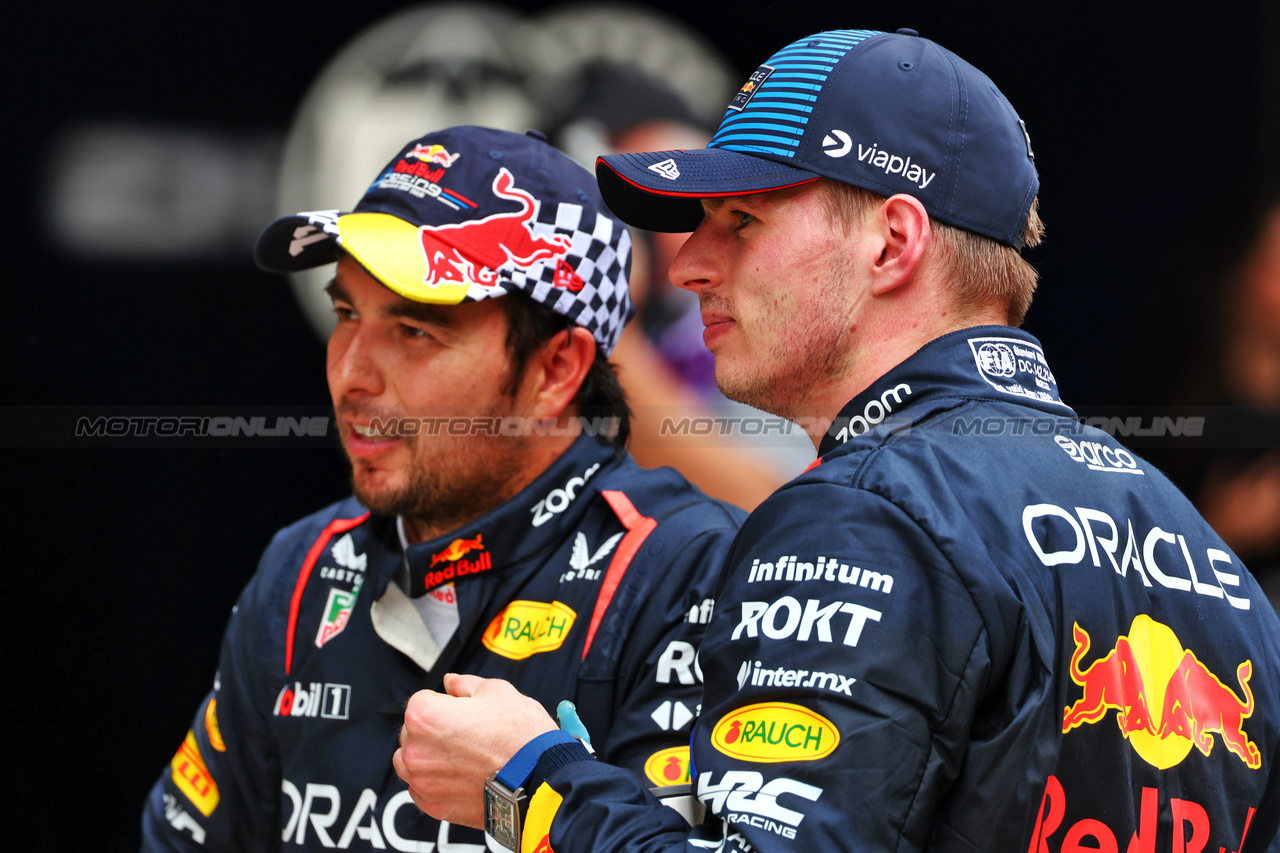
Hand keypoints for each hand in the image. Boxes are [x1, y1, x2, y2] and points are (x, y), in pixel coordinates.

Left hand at [393, 673, 557, 828]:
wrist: (539, 781)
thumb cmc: (520, 736)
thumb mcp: (498, 692)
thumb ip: (466, 684)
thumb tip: (451, 682)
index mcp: (425, 716)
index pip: (421, 700)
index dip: (446, 702)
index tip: (465, 711)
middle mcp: (415, 750)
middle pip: (413, 732)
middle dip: (435, 729)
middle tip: (469, 734)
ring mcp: (422, 782)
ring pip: (411, 762)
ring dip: (429, 757)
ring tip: (463, 758)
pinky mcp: (433, 806)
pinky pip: (422, 789)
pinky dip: (436, 782)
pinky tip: (462, 777)